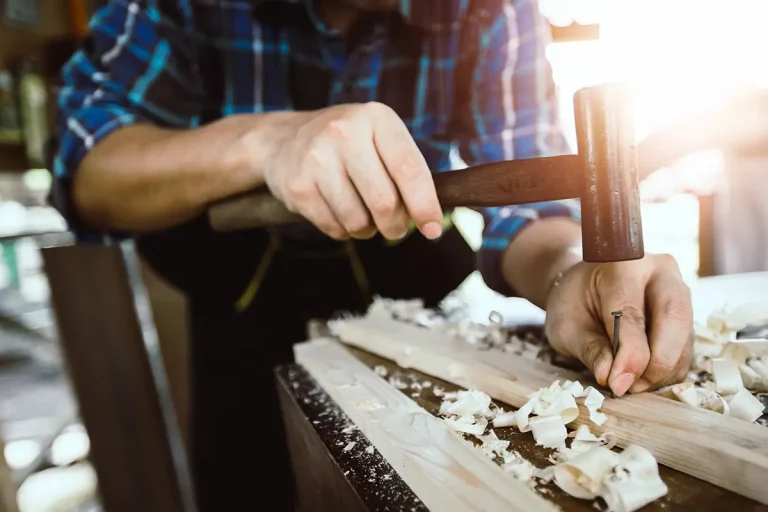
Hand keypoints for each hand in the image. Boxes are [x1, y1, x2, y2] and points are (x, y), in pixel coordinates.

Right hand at [261, 102, 443, 239]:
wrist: (283, 140)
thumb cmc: (348, 145)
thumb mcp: (379, 139)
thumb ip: (406, 171)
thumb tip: (429, 220)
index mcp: (376, 119)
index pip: (409, 169)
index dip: (425, 205)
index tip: (432, 229)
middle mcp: (345, 133)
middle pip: (385, 203)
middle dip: (395, 225)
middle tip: (395, 228)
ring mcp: (317, 159)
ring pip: (359, 221)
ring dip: (368, 230)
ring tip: (363, 215)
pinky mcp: (298, 186)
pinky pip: (335, 228)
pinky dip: (344, 231)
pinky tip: (340, 212)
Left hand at [544, 254, 693, 395]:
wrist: (584, 285)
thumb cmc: (572, 302)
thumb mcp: (566, 327)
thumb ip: (590, 350)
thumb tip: (614, 379)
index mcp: (622, 263)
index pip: (632, 314)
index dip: (630, 355)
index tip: (618, 384)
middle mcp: (659, 270)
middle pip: (674, 318)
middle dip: (657, 362)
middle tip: (631, 387)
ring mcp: (678, 288)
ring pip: (685, 335)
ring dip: (663, 369)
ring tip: (631, 383)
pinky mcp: (686, 311)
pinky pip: (686, 346)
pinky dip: (668, 369)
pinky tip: (642, 375)